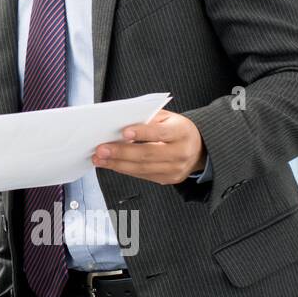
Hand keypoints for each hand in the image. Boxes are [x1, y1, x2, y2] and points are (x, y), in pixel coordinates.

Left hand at [91, 110, 205, 184]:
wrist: (198, 148)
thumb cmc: (176, 129)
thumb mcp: (167, 117)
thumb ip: (148, 117)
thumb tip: (121, 122)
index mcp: (181, 132)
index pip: (160, 133)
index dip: (142, 133)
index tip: (123, 132)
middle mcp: (180, 152)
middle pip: (148, 154)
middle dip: (121, 152)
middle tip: (101, 149)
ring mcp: (175, 169)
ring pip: (142, 168)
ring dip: (117, 164)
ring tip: (99, 158)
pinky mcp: (168, 179)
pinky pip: (143, 175)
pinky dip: (124, 169)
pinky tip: (111, 164)